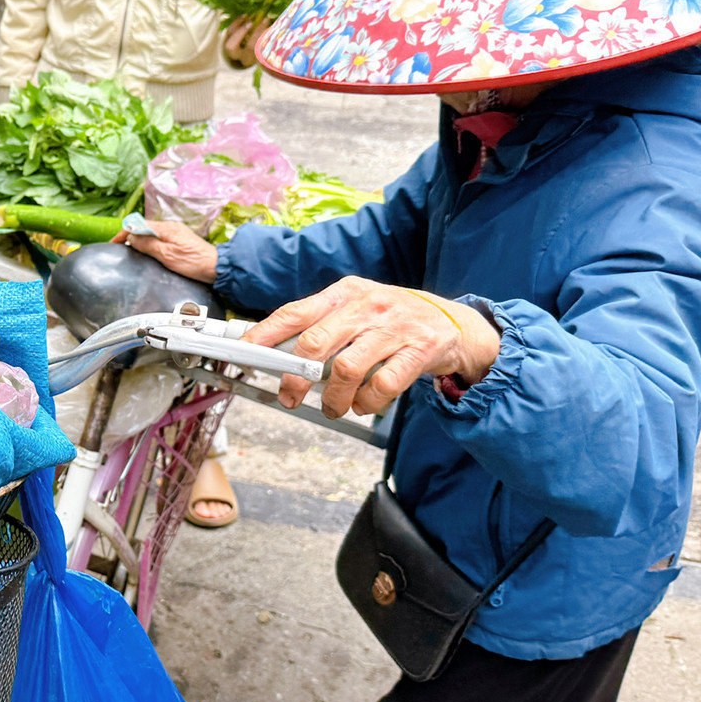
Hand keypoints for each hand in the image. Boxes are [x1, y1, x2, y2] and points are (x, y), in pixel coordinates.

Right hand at [111, 219, 217, 282]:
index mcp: (166, 228)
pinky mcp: (179, 240)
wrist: (216, 267)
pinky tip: (146, 252)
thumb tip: (131, 237)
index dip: (124, 233)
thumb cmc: (193, 263)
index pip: (139, 225)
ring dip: (139, 239)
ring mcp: (175, 233)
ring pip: (150, 232)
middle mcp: (170, 227)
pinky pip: (158, 238)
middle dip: (130, 236)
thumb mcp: (167, 255)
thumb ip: (148, 245)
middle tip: (120, 248)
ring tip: (130, 251)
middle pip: (144, 227)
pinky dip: (148, 243)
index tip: (114, 243)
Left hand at [242, 277, 500, 417]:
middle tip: (290, 397)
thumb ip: (320, 325)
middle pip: (314, 344)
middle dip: (294, 378)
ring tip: (334, 407)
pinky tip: (363, 404)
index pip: (294, 312)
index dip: (264, 334)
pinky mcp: (420, 350)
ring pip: (346, 370)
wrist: (456, 324)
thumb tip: (271, 349)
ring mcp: (395, 327)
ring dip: (333, 398)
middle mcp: (367, 305)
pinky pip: (382, 385)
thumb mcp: (356, 310)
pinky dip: (366, 403)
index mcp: (345, 293)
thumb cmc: (394, 320)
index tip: (244, 352)